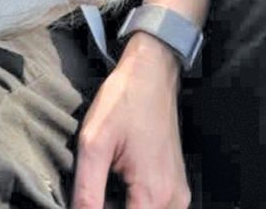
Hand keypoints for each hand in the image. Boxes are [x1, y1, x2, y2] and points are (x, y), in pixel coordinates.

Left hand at [72, 34, 189, 208]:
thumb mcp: (94, 143)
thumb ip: (87, 191)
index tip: (89, 199)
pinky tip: (119, 185)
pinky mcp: (177, 184)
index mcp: (152, 193)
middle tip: (93, 191)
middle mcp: (173, 199)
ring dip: (123, 207)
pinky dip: (136, 204)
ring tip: (106, 185)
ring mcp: (178, 193)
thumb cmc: (125, 99)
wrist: (151, 71)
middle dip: (110, 208)